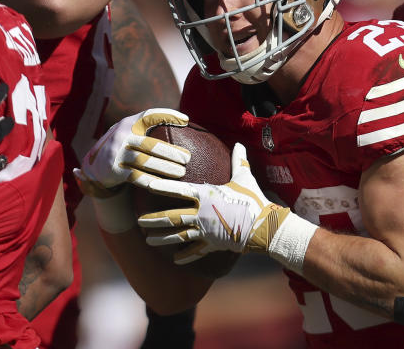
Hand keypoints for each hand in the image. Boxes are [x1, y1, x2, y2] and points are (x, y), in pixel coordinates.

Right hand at [75, 108, 190, 197]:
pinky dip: (152, 181)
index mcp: (127, 124)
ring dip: (165, 168)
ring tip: (181, 172)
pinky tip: (165, 184)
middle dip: (170, 152)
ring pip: (144, 161)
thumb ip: (147, 129)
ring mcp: (116, 154)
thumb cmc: (122, 149)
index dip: (168, 115)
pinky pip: (137, 177)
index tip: (186, 120)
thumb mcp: (129, 133)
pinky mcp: (114, 171)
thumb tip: (181, 123)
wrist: (95, 167)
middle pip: (150, 144)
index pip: (149, 115)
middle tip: (187, 158)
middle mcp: (121, 136)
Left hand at [135, 142, 272, 262]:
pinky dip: (185, 256)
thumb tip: (239, 144)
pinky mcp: (213, 244)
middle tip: (138, 221)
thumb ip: (238, 161)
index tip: (147, 185)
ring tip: (148, 240)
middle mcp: (201, 214)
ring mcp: (205, 231)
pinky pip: (195, 251)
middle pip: (172, 217)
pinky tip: (174, 260)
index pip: (179, 189)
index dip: (162, 187)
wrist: (264, 227)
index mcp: (206, 195)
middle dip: (154, 219)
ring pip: (178, 236)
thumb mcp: (244, 178)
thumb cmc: (253, 200)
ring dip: (162, 238)